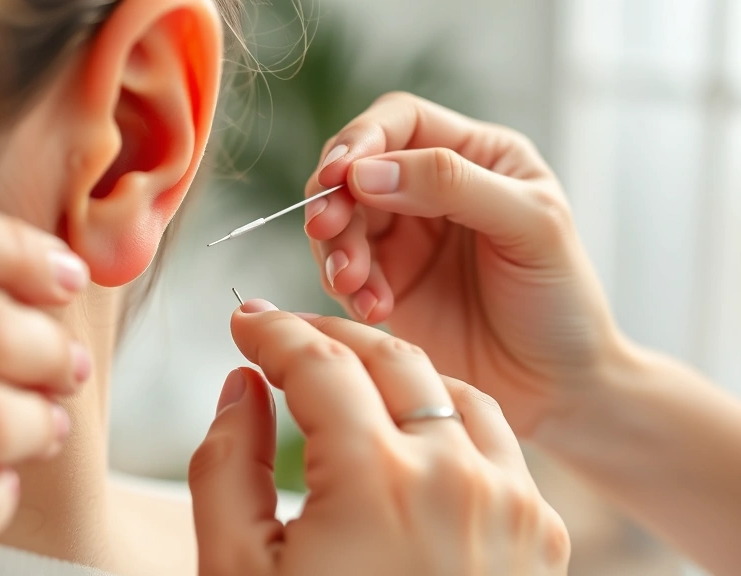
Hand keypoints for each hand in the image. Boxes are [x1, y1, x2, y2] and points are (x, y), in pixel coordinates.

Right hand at [189, 300, 569, 575]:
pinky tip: (405, 431)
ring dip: (391, 370)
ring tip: (341, 378)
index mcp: (378, 484)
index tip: (245, 322)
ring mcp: (513, 505)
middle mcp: (459, 479)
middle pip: (389, 357)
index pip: (317, 362)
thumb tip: (242, 386)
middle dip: (329, 335)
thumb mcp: (236, 572)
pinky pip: (494, 440)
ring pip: (449, 389)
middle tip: (284, 338)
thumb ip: (225, 463)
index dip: (272, 332)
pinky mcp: (542, 535)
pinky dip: (444, 416)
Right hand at [304, 92, 621, 436]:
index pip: (400, 122)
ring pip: (341, 221)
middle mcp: (434, 189)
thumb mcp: (530, 226)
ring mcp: (406, 238)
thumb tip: (366, 171)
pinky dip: (347, 288)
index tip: (338, 175)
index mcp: (477, 155)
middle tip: (327, 232)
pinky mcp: (387, 285)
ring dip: (336, 249)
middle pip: (355, 169)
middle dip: (335, 199)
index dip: (360, 139)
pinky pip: (344, 271)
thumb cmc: (562, 302)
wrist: (558, 389)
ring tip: (353, 285)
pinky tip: (373, 310)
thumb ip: (452, 185)